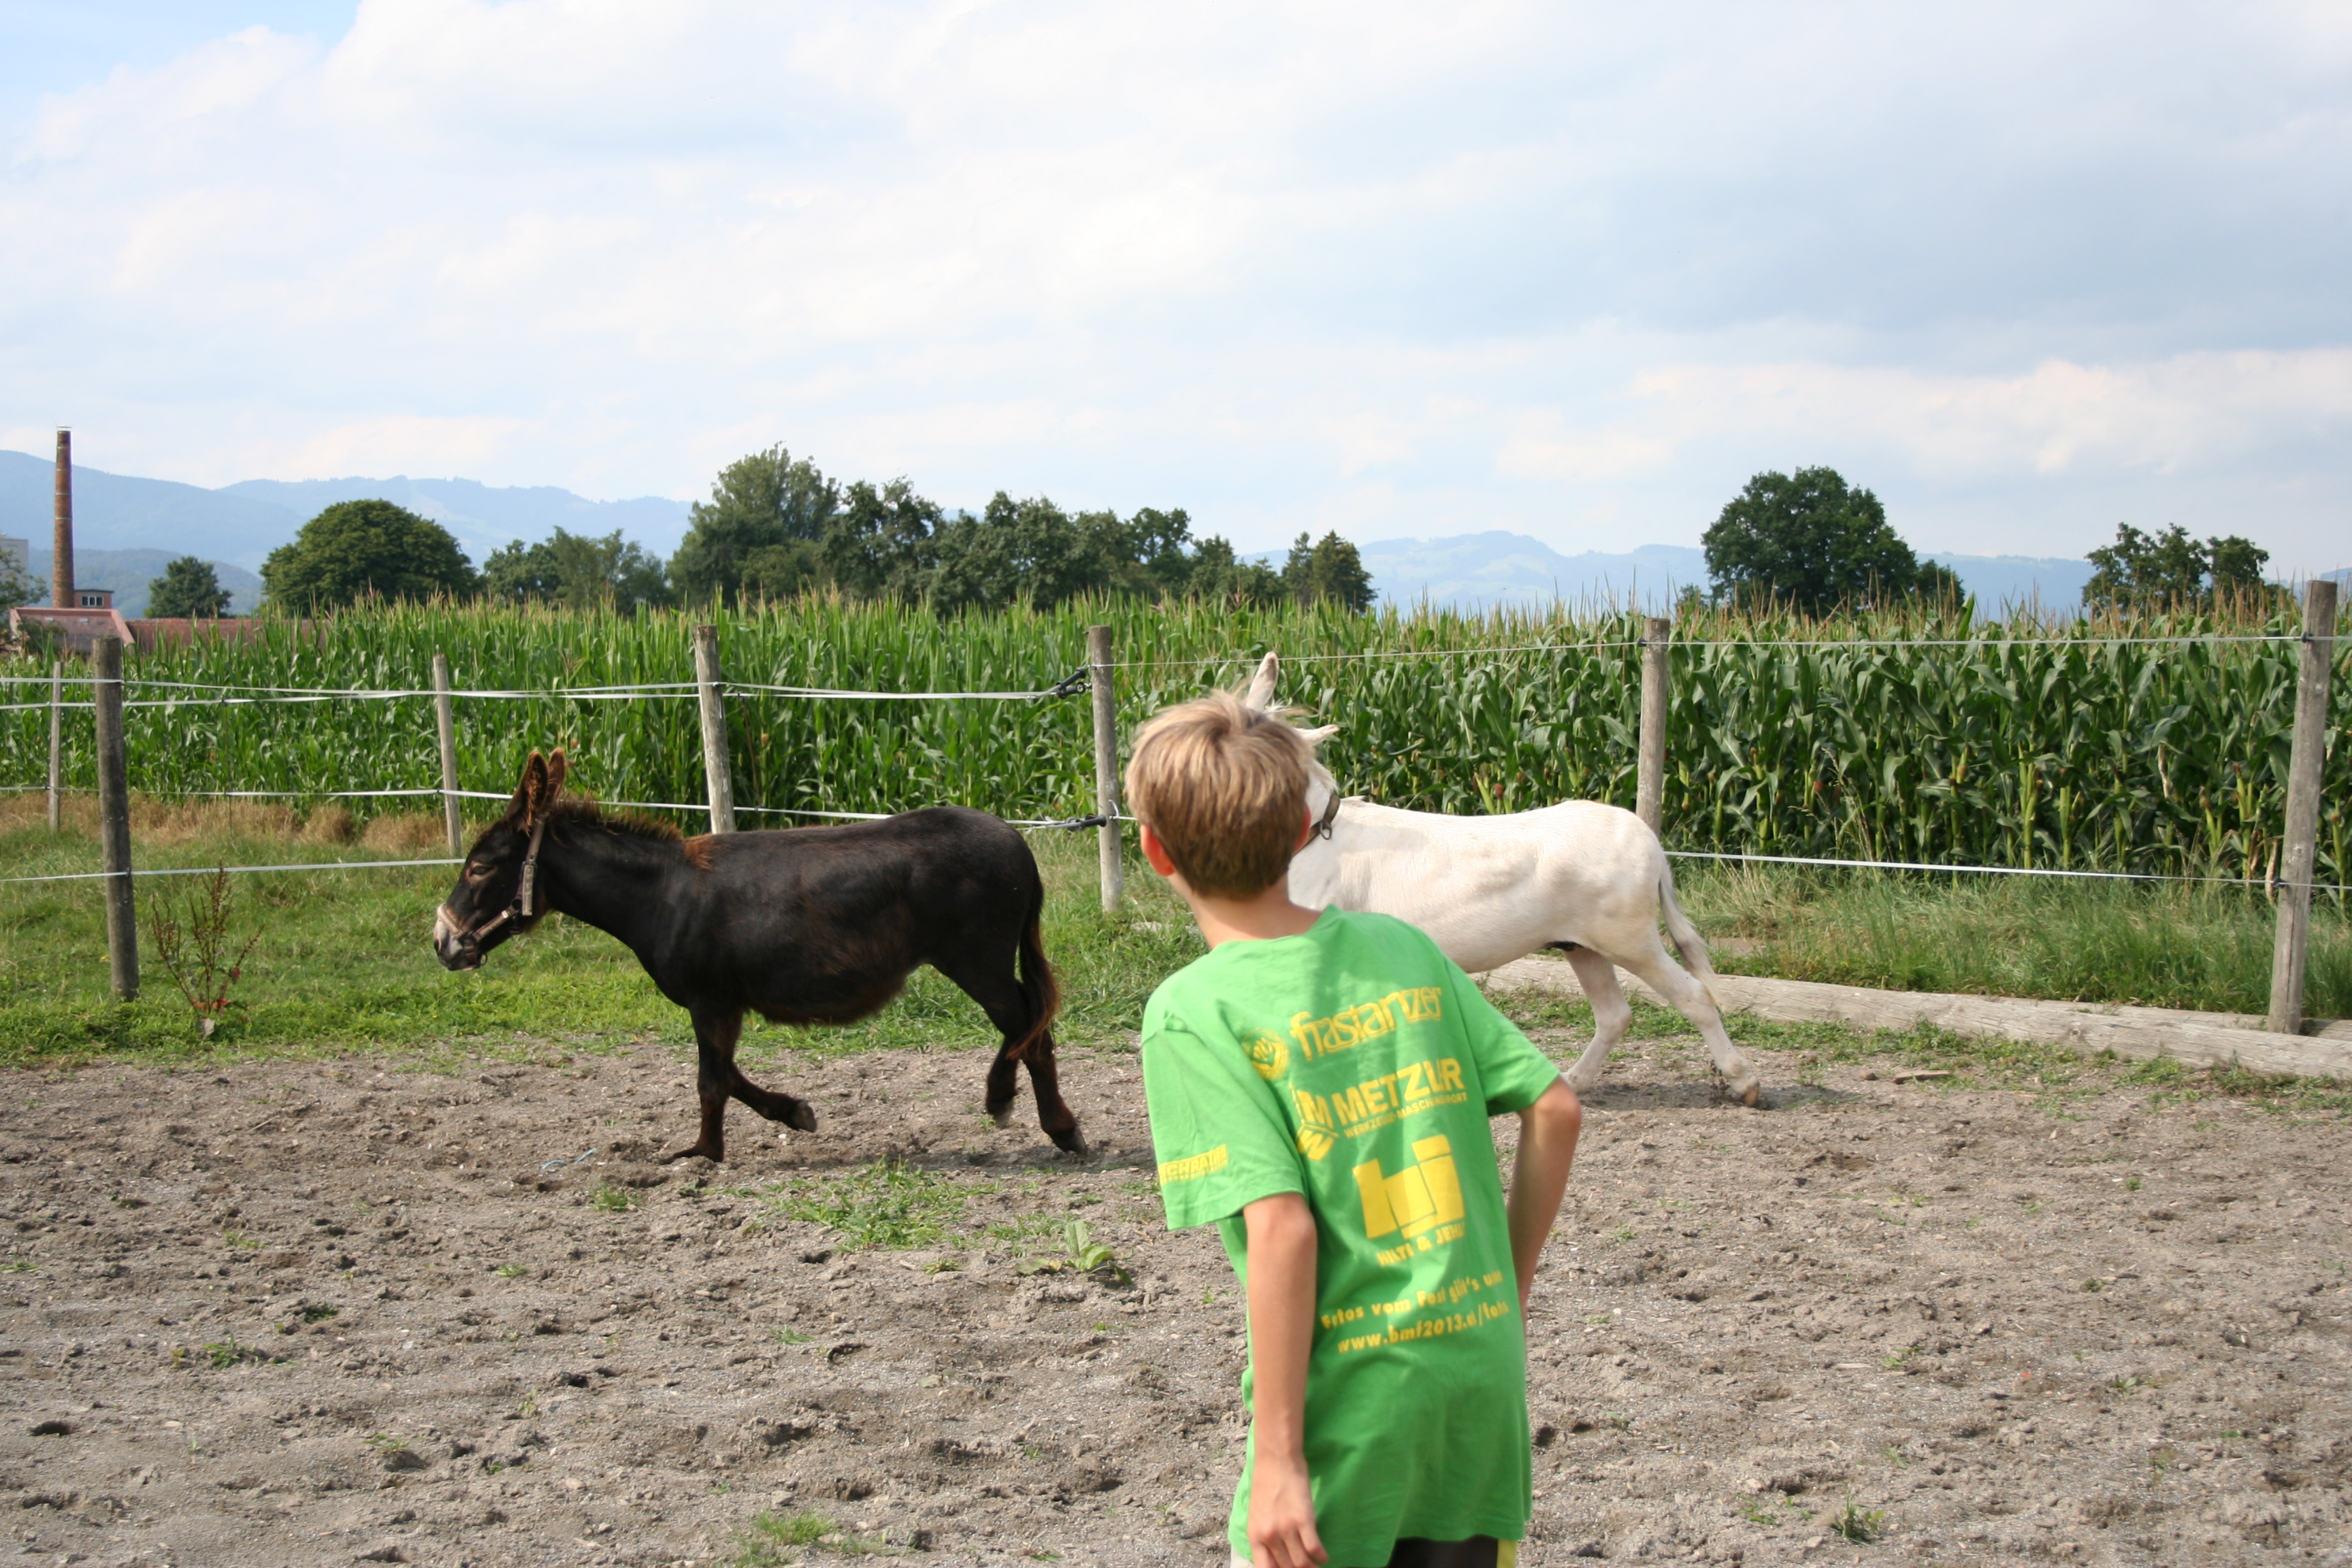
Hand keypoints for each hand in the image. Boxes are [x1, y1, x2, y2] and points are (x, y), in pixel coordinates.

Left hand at [1246, 1450, 1326, 1567]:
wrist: (1276, 1460)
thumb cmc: (1266, 1485)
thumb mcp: (1257, 1516)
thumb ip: (1264, 1538)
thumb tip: (1275, 1557)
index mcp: (1255, 1537)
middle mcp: (1269, 1536)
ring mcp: (1286, 1529)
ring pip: (1301, 1563)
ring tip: (1317, 1567)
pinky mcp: (1303, 1520)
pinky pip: (1314, 1548)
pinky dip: (1321, 1556)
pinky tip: (1324, 1556)